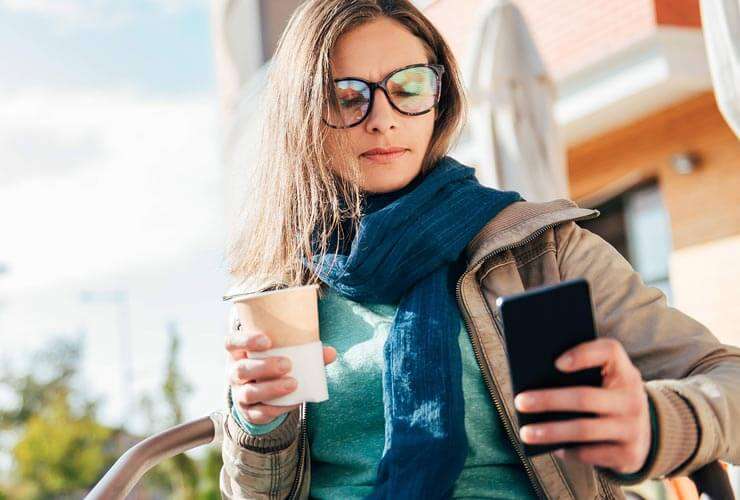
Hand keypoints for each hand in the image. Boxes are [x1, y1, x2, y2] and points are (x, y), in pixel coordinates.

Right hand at [226, 326, 336, 424]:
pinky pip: (259, 413)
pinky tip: (293, 402)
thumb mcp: (285, 355)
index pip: (231, 342)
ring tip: (293, 384)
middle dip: (264, 367)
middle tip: (287, 364)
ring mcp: (239, 393)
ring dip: (270, 389)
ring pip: (248, 393)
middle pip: (241, 369)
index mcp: (239, 352)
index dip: (245, 340)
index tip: (266, 340)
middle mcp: (235, 372)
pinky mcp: (249, 412)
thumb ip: (307, 352)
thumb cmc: (276, 364)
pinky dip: (277, 408)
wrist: (266, 394)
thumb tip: (330, 353)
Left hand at [513, 338, 650, 473]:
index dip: (583, 354)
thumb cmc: (608, 398)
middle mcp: (633, 398)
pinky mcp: (629, 454)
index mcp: (624, 371)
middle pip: (585, 397)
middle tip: (520, 402)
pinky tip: (549, 447)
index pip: (610, 351)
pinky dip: (566, 451)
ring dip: (550, 431)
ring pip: (583, 429)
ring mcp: (633, 428)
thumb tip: (533, 383)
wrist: (645, 435)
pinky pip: (589, 453)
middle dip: (548, 400)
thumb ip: (579, 375)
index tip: (555, 363)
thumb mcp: (604, 381)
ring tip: (526, 432)